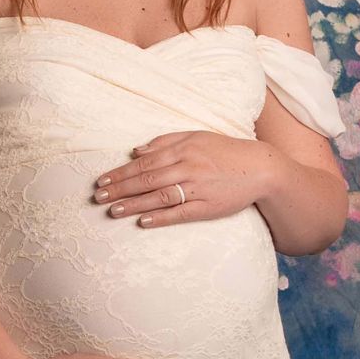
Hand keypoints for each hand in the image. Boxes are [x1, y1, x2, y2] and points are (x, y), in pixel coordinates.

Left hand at [90, 131, 271, 226]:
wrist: (260, 168)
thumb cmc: (224, 151)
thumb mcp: (196, 137)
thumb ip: (165, 141)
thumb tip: (135, 150)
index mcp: (183, 149)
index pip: (144, 162)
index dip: (121, 173)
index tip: (102, 181)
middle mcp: (188, 167)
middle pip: (147, 179)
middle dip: (120, 189)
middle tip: (99, 197)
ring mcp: (198, 188)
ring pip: (160, 196)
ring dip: (134, 204)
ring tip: (113, 210)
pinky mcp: (208, 207)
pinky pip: (180, 213)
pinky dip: (161, 217)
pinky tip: (143, 221)